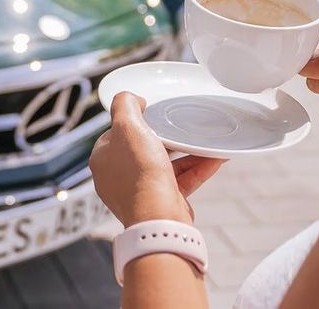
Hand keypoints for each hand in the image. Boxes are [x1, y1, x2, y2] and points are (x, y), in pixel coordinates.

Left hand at [90, 93, 223, 225]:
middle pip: (143, 148)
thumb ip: (124, 105)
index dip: (134, 121)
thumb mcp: (127, 126)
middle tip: (180, 126)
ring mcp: (140, 192)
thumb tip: (131, 99)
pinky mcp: (162, 202)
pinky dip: (198, 168)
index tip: (151, 114)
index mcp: (103, 160)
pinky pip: (181, 180)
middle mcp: (117, 178)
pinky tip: (215, 157)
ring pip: (165, 164)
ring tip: (203, 139)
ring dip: (187, 151)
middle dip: (165, 136)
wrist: (159, 217)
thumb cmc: (140, 173)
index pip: (116, 133)